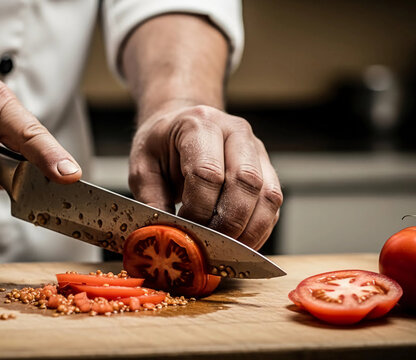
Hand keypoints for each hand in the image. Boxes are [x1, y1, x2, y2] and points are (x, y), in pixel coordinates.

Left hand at [129, 104, 282, 249]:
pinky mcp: (267, 169)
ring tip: (227, 251)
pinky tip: (240, 244)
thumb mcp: (142, 167)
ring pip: (268, 195)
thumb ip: (151, 201)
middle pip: (246, 182)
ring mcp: (256, 149)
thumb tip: (165, 237)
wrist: (180, 124)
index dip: (198, 209)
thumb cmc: (161, 145)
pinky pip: (273, 204)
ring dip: (250, 231)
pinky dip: (259, 230)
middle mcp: (235, 132)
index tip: (185, 230)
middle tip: (209, 245)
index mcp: (200, 125)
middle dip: (228, 223)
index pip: (208, 173)